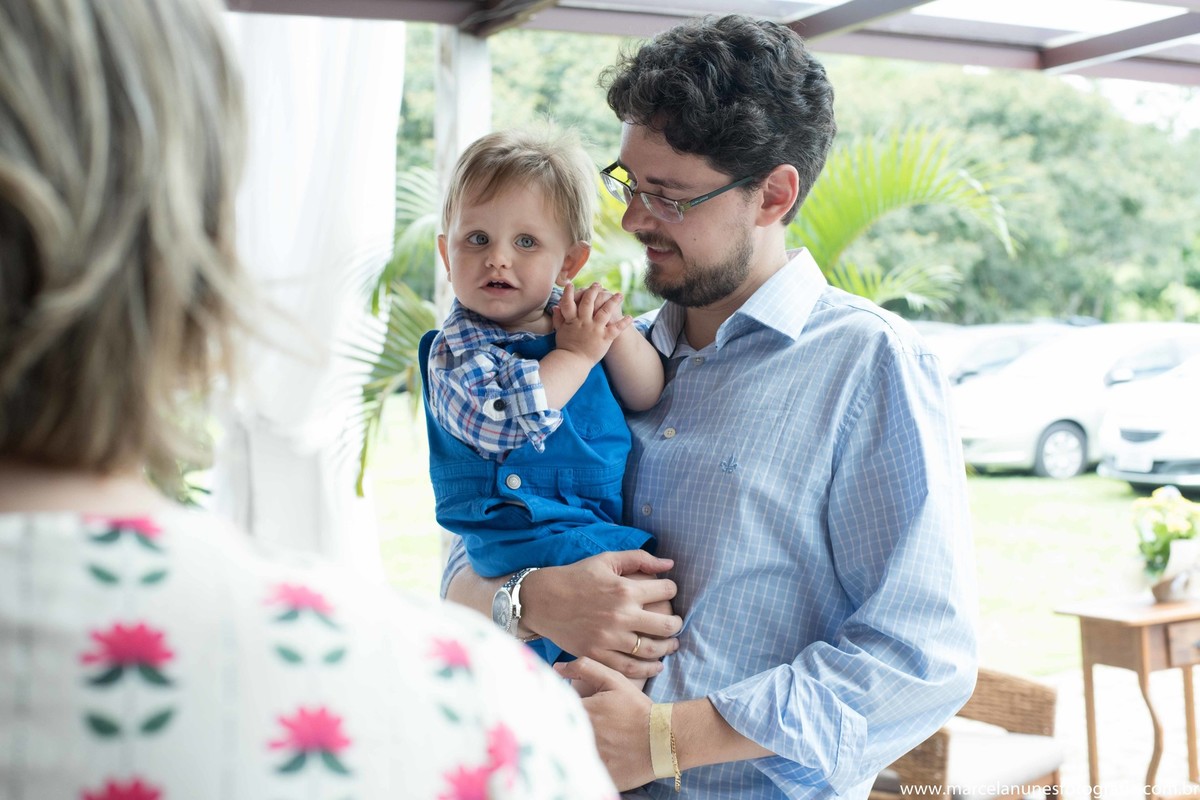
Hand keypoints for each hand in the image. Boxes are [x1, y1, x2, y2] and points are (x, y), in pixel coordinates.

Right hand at [520, 550, 680, 678]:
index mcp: (625, 589)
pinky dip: (648, 669)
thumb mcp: (606, 560)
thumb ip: (639, 558)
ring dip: (667, 648)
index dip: (671, 589)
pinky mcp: (598, 654)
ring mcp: (609, 638)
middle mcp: (621, 615)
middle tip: (676, 623)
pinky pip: (630, 668)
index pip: (666, 591)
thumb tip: (669, 563)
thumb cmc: (576, 576)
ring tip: (671, 645)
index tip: (668, 592)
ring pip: (651, 650)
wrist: (542, 600)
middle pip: (666, 625)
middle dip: (677, 623)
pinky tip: (655, 665)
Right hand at [553, 283, 632, 363]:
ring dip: (613, 301)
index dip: (569, 292)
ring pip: (605, 311)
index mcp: (572, 320)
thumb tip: (556, 306)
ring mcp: (595, 329)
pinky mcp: (604, 338)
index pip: (569, 302)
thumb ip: (558, 318)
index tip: (571, 284)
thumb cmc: (565, 347)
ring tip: (619, 294)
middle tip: (598, 284)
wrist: (573, 362)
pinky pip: (616, 329)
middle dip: (594, 291)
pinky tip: (630, 317)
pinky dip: (624, 323)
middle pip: (589, 301)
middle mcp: (584, 322)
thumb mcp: (559, 331)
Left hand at [555, 657, 655, 790]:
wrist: (663, 739)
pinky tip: (592, 759)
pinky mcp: (599, 775)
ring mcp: (591, 757)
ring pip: (568, 753)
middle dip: (562, 728)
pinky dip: (582, 766)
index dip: (557, 709)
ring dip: (570, 748)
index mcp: (583, 711)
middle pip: (558, 731)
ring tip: (583, 743)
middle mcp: (583, 735)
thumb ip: (585, 668)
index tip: (563, 710)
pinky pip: (582, 773)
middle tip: (575, 728)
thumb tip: (557, 666)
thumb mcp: (614, 680)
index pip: (555, 708)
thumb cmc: (637, 708)